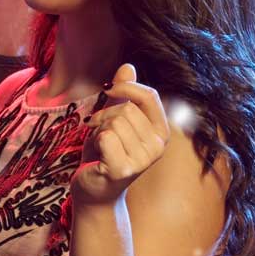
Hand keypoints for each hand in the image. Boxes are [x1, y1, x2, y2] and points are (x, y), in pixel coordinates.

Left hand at [72, 64, 171, 205]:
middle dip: (105, 114)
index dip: (126, 87)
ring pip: (115, 122)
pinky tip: (96, 155)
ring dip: (99, 129)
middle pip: (127, 109)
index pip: (149, 96)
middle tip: (98, 129)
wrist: (93, 189)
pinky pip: (106, 137)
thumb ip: (122, 95)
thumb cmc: (105, 153)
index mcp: (161, 132)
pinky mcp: (124, 170)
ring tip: (99, 144)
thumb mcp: (113, 118)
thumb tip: (128, 66)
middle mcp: (157, 147)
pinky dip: (95, 141)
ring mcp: (143, 160)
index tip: (107, 90)